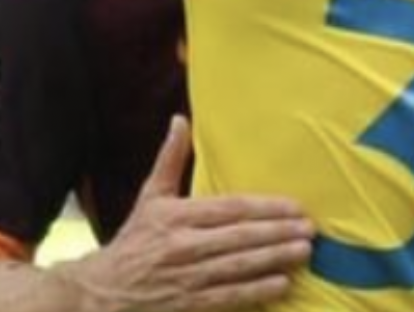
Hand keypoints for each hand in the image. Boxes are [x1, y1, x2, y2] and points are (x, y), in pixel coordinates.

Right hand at [58, 117, 313, 311]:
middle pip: (240, 237)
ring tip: (304, 251)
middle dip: (278, 233)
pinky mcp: (190, 303)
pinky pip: (229, 296)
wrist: (104, 290)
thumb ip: (170, 160)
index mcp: (176, 216)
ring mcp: (187, 277)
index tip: (294, 207)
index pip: (229, 209)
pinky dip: (256, 291)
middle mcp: (183, 245)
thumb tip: (180, 120)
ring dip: (274, 259)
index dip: (264, 208)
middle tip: (310, 229)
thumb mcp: (150, 197)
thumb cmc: (133, 240)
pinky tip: (282, 284)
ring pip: (239, 266)